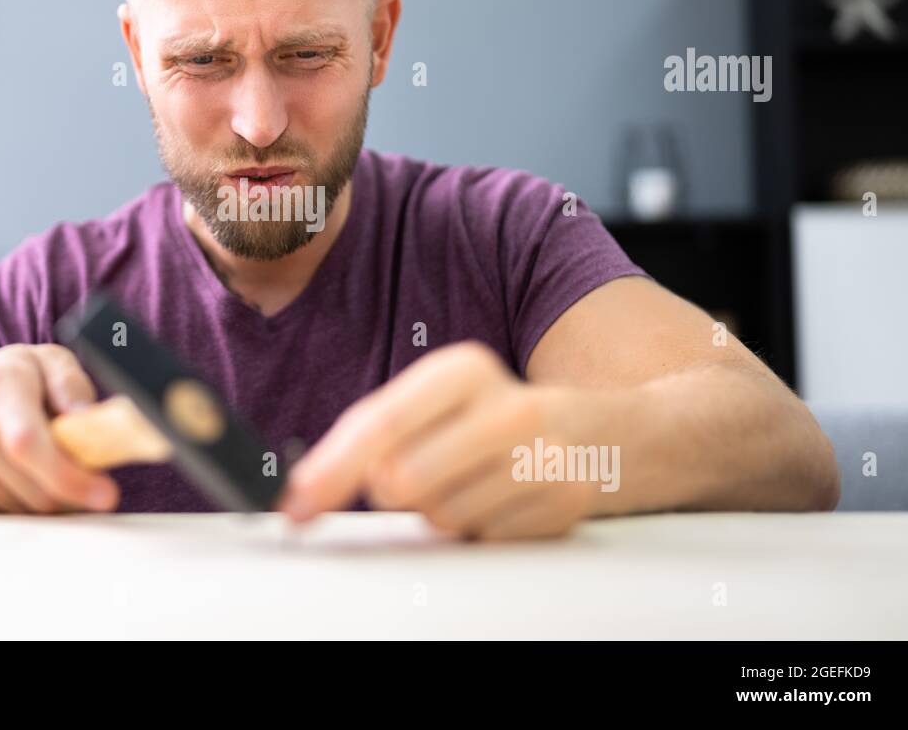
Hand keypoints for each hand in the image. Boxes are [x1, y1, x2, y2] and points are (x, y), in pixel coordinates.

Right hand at [0, 344, 120, 512]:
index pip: (28, 442)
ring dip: (34, 503)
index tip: (104, 496)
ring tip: (28, 471)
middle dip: (64, 495)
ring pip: (12, 510)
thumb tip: (88, 417)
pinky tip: (0, 481)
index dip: (68, 475)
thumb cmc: (14, 388)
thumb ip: (73, 387)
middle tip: (73, 481)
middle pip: (30, 488)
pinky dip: (4, 511)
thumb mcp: (49, 367)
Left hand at [277, 342, 602, 539]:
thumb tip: (317, 483)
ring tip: (472, 482)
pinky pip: (484, 539)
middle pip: (404, 478)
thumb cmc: (499, 419)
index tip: (298, 504)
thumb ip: (383, 431)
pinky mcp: (565, 502)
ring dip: (441, 511)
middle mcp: (507, 405)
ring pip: (441, 516)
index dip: (332, 469)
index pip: (381, 422)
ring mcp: (541, 456)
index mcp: (463, 369)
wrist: (610, 435)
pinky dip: (481, 529)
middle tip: (408, 482)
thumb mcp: (441, 402)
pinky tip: (503, 500)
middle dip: (392, 492)